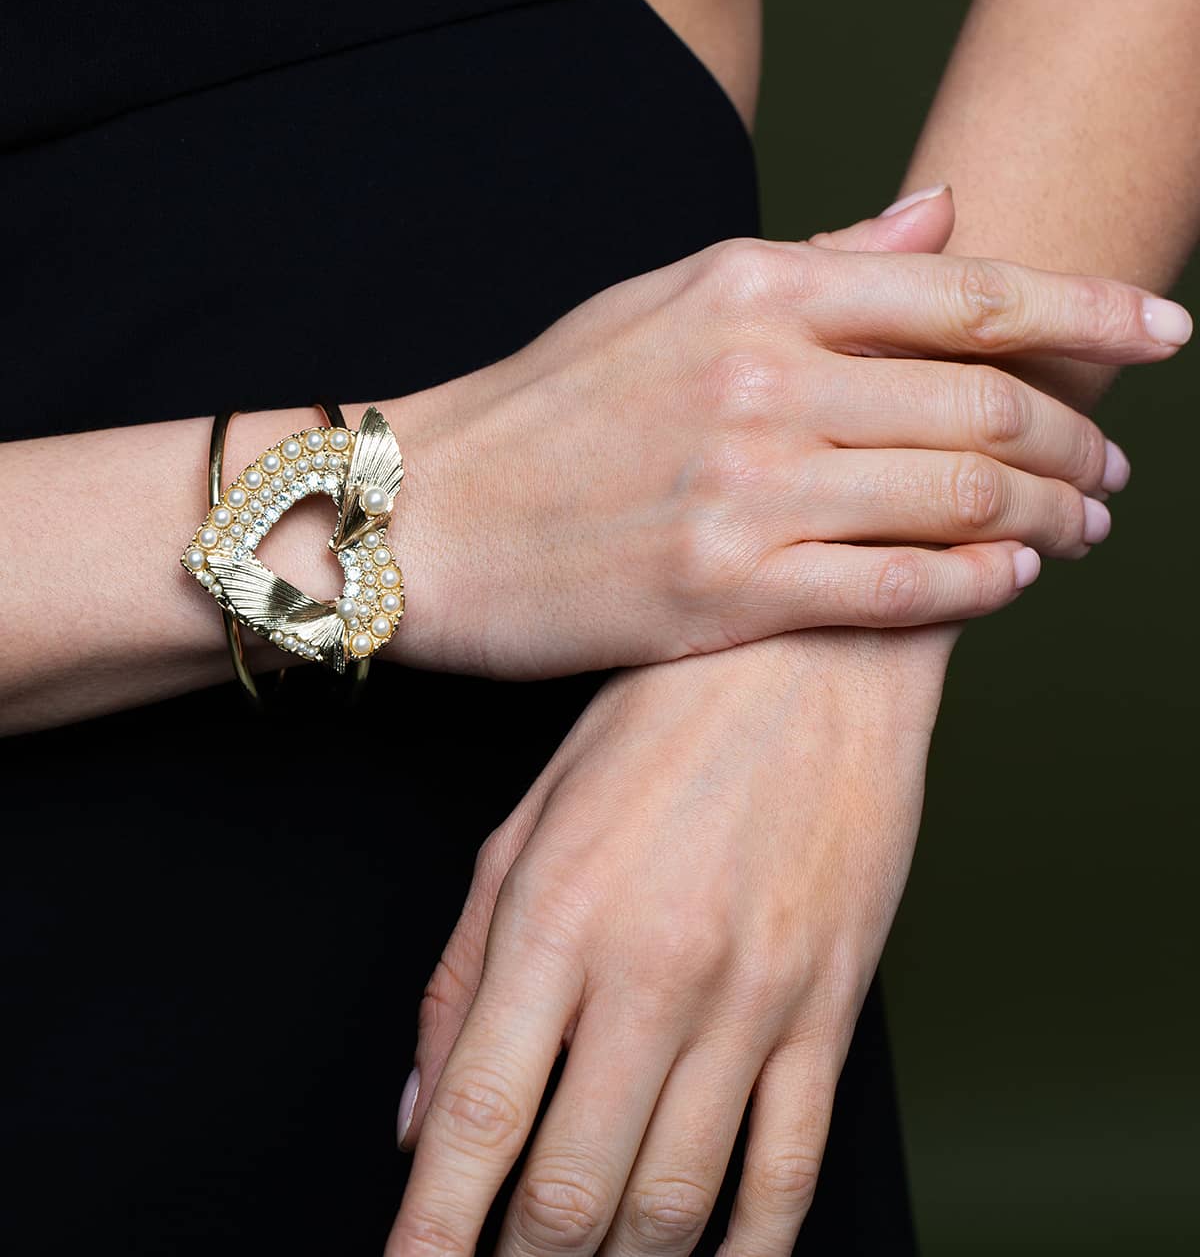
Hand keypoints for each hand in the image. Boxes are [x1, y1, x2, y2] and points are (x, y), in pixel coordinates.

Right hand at [383, 187, 1184, 678]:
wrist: (424, 515)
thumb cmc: (546, 405)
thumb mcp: (670, 297)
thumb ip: (814, 259)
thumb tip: (941, 214)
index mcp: (752, 291)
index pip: (967, 293)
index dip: (1087, 316)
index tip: (1162, 336)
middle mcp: (761, 381)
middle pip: (984, 405)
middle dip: (1077, 439)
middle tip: (1110, 468)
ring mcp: (745, 490)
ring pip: (960, 500)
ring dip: (1049, 515)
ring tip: (1080, 528)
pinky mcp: (723, 592)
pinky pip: (896, 590)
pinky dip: (975, 585)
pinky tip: (1011, 580)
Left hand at [384, 630, 941, 1256]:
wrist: (817, 653)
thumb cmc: (663, 720)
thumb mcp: (531, 820)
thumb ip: (463, 970)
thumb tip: (416, 1117)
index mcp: (557, 915)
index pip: (474, 1118)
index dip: (429, 1231)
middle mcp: (653, 970)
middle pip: (571, 1187)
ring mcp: (752, 995)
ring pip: (675, 1197)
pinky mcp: (830, 1002)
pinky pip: (792, 1162)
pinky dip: (751, 1245)